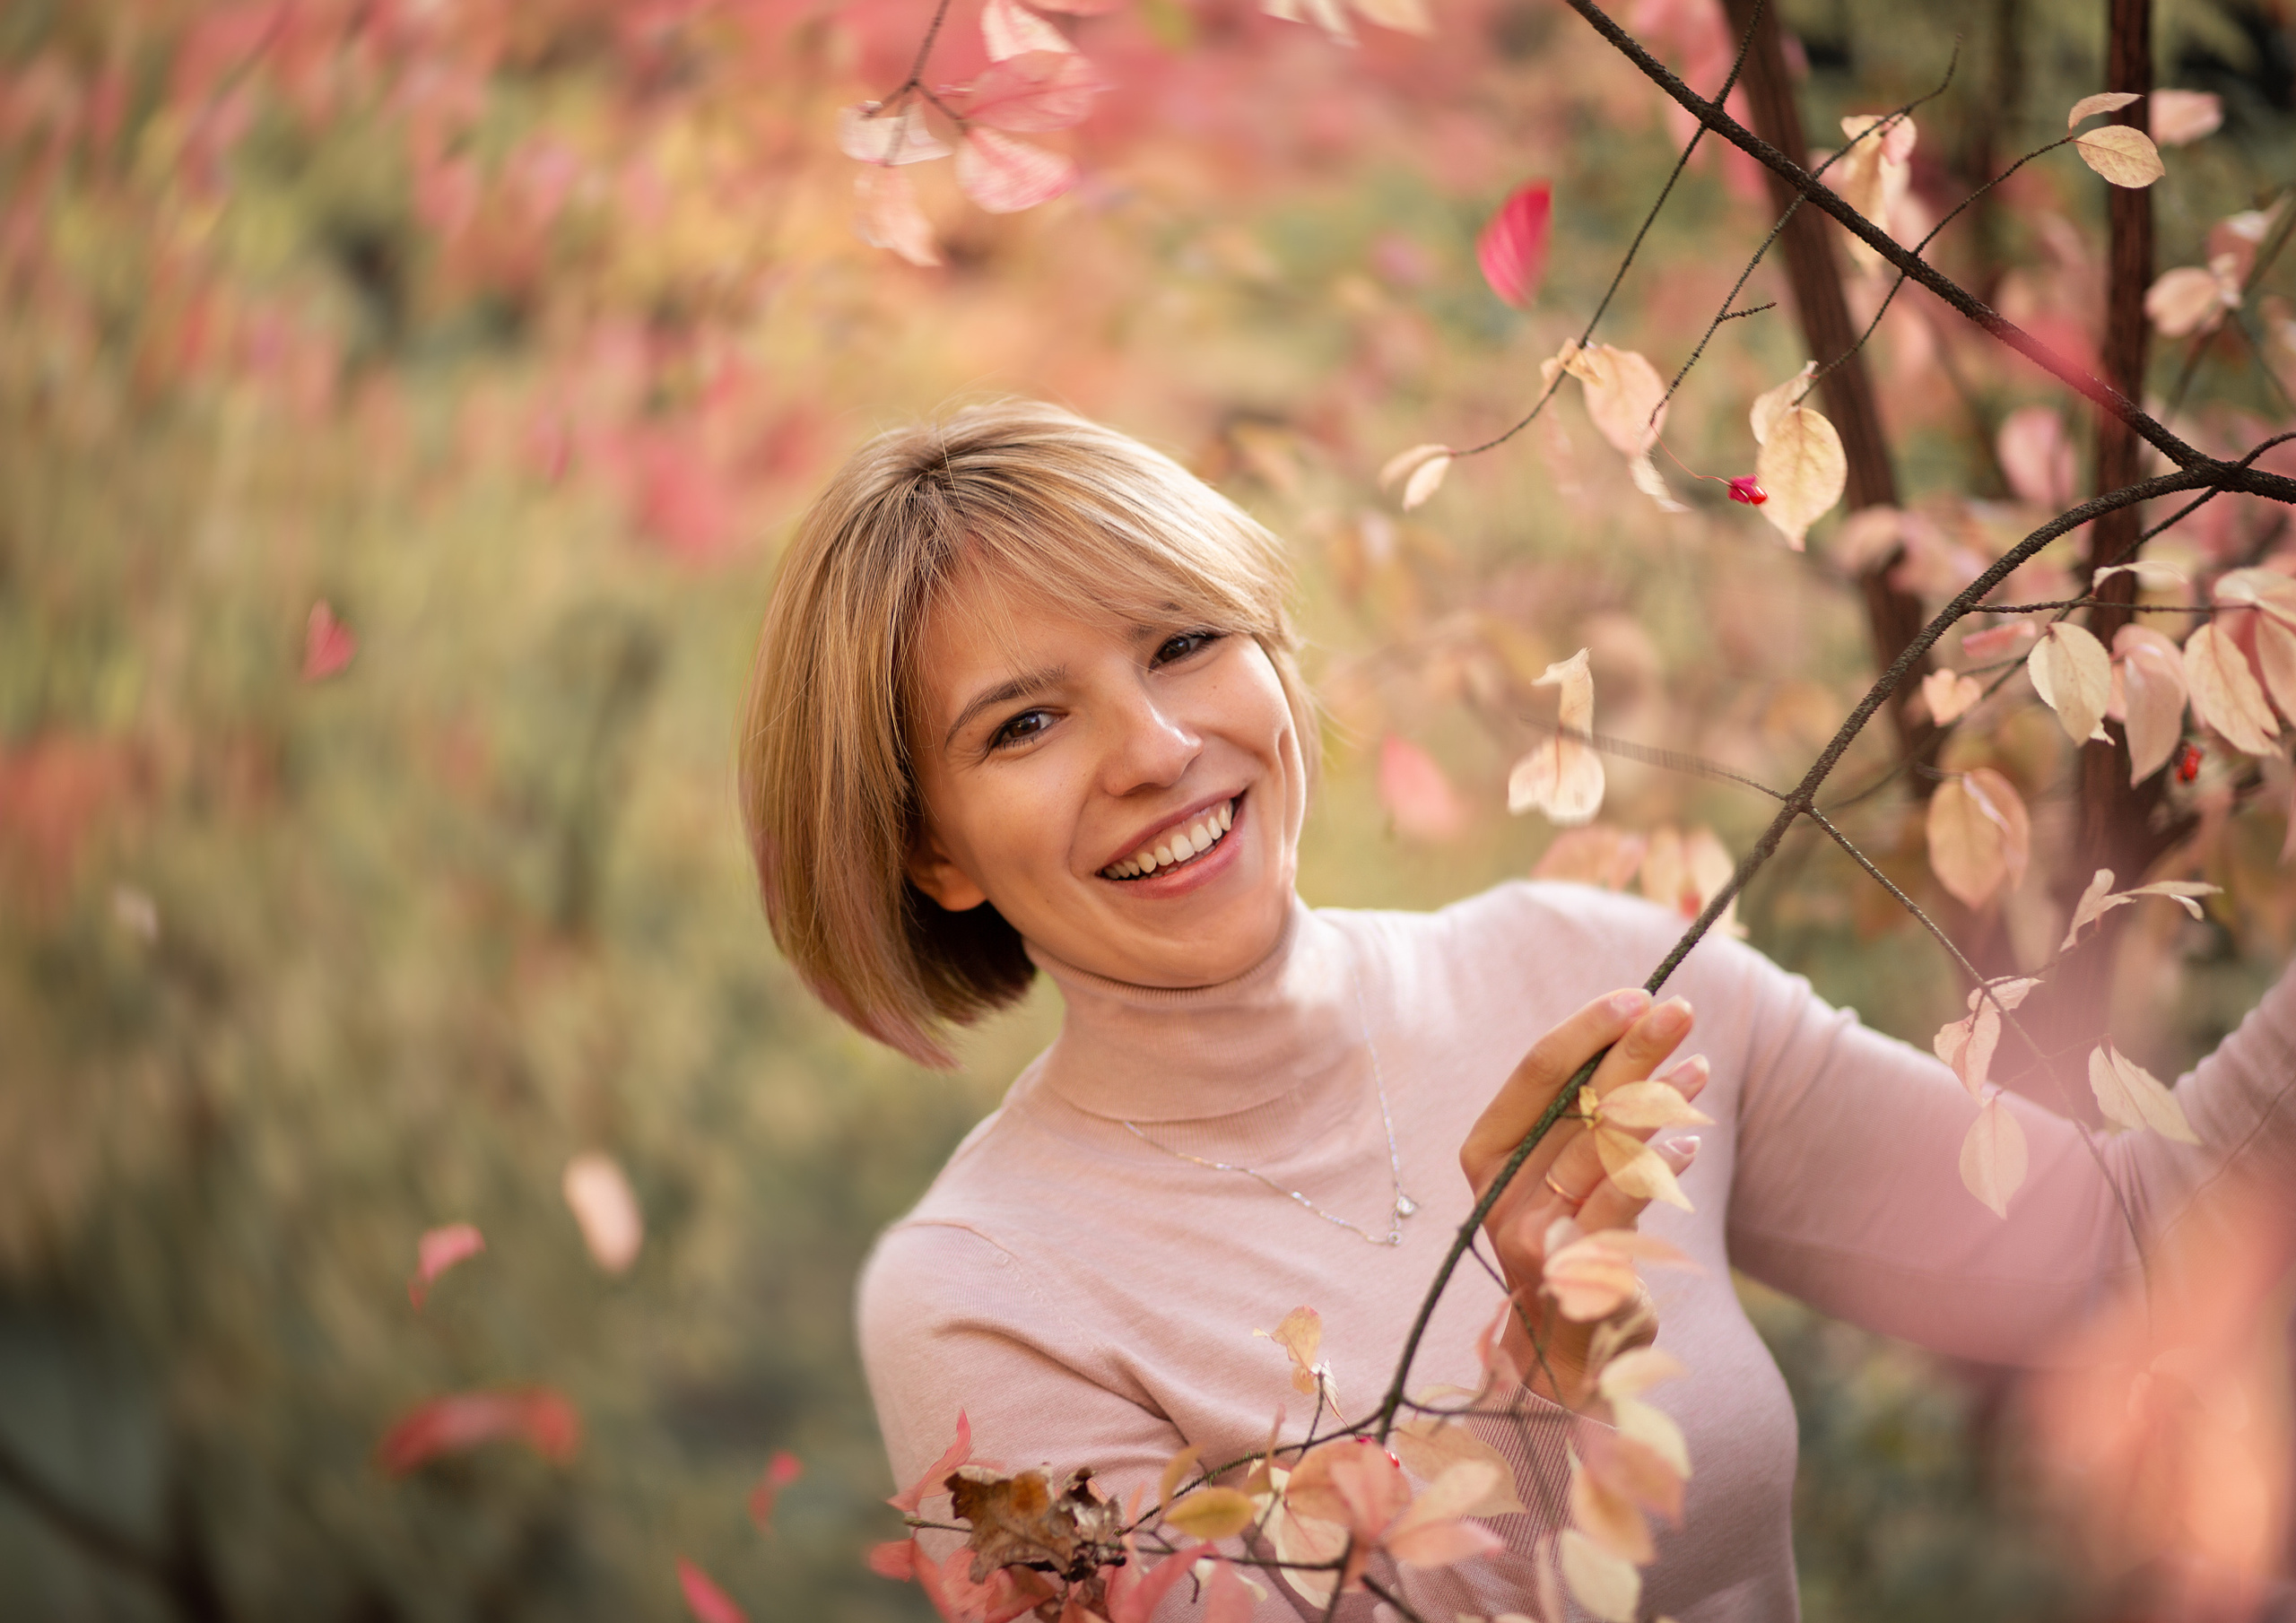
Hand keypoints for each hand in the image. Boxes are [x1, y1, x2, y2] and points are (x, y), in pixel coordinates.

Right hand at [1458, 989, 1706, 1405]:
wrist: (1563, 1345)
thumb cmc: (1566, 1232)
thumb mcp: (1559, 1166)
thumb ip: (1581, 1108)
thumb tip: (1634, 1026)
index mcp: (1486, 1152)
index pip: (1533, 1073)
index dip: (1586, 1029)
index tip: (1636, 996)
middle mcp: (1502, 1192)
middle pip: (1575, 1102)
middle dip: (1631, 1051)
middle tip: (1679, 1011)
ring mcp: (1536, 1235)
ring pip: (1605, 1150)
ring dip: (1657, 1103)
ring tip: (1700, 1069)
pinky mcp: (1579, 1272)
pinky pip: (1622, 1209)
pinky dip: (1658, 1171)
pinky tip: (1689, 1145)